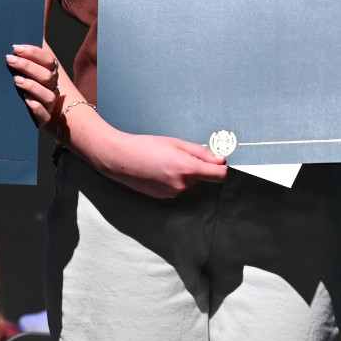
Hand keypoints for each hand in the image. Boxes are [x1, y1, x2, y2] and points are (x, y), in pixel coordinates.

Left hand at [5, 44, 60, 124]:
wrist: (34, 114)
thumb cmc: (27, 85)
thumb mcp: (28, 68)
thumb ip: (28, 52)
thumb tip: (27, 30)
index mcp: (50, 72)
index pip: (48, 59)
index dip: (33, 53)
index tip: (15, 48)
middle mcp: (52, 87)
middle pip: (47, 76)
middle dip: (28, 66)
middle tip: (10, 60)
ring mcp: (49, 104)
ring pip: (48, 96)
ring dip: (33, 87)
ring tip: (16, 80)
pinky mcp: (44, 119)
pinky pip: (45, 115)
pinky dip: (37, 108)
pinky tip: (27, 101)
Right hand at [81, 124, 227, 198]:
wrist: (119, 158)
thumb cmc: (145, 146)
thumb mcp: (175, 142)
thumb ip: (200, 152)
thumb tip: (220, 159)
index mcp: (186, 169)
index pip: (218, 175)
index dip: (221, 167)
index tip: (217, 161)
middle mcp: (182, 185)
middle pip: (203, 178)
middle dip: (198, 167)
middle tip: (180, 154)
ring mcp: (173, 194)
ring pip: (190, 183)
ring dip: (185, 174)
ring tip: (165, 161)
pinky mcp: (164, 197)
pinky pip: (178, 188)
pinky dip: (174, 180)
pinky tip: (159, 170)